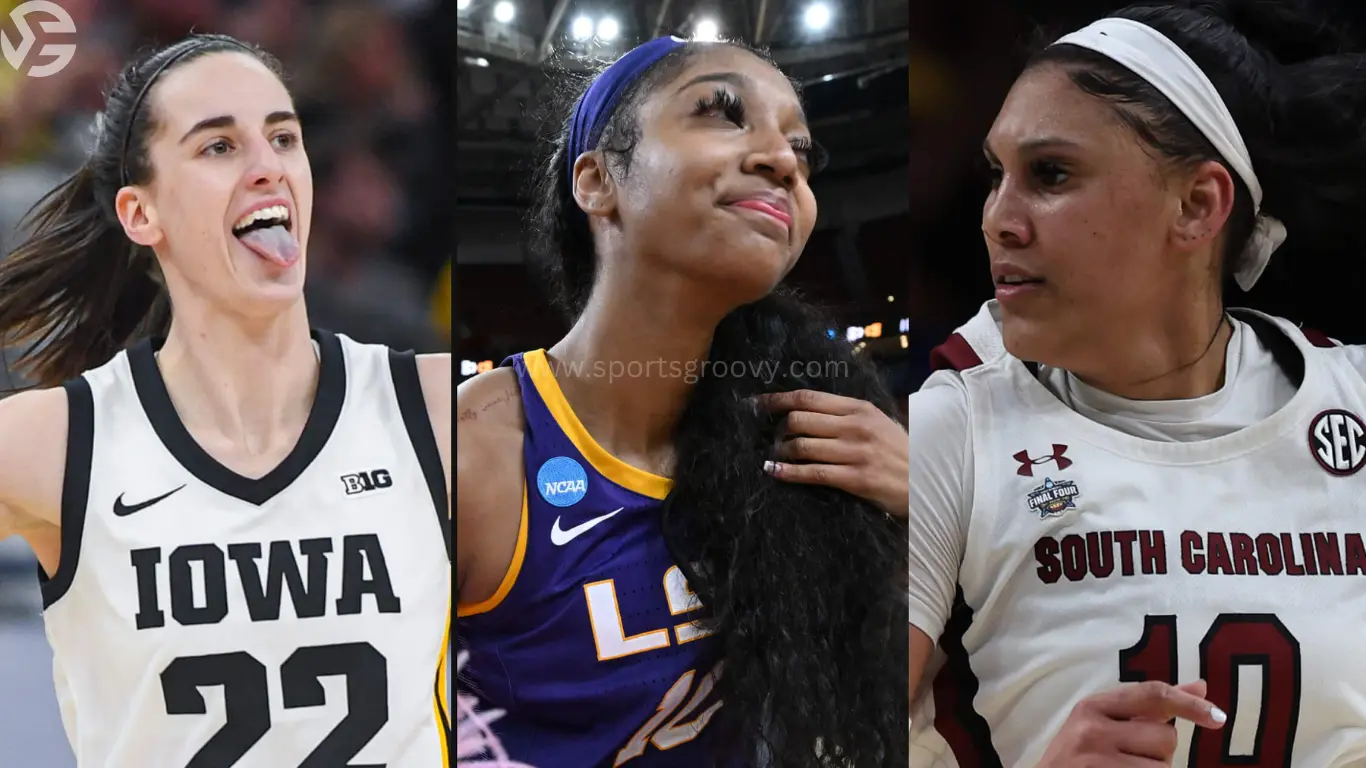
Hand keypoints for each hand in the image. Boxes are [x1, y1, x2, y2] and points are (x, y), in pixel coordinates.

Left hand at [755, 390, 907, 516]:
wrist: (926, 482)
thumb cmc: (900, 452)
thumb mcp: (878, 423)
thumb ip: (847, 416)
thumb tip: (808, 413)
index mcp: (860, 408)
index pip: (809, 398)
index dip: (778, 399)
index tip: (757, 403)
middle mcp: (855, 426)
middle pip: (799, 419)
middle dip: (779, 428)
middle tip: (773, 437)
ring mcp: (855, 452)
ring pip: (802, 446)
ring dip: (782, 451)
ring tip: (776, 455)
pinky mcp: (855, 478)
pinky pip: (812, 473)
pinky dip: (788, 472)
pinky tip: (775, 471)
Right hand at [1038, 680, 1225, 766]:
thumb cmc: (1078, 757)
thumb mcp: (1104, 724)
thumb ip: (1150, 706)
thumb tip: (1201, 685)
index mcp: (1092, 706)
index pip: (1152, 695)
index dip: (1190, 704)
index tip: (1218, 716)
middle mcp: (1093, 729)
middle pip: (1165, 736)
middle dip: (1160, 751)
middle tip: (1130, 756)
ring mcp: (1098, 760)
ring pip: (1163, 766)